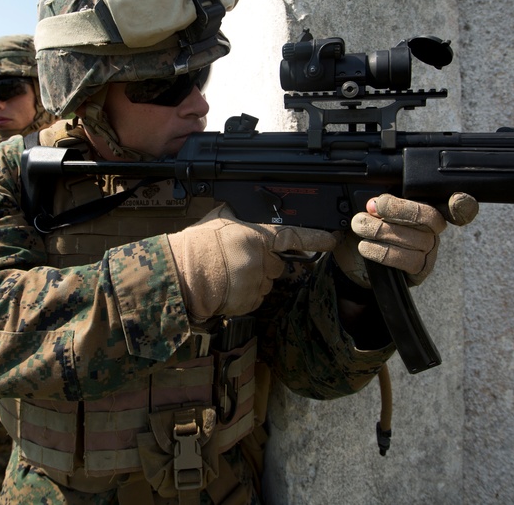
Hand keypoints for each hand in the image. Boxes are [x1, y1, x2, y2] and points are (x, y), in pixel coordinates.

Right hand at [168, 206, 336, 322]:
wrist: (181, 275)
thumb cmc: (197, 246)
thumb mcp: (220, 218)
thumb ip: (240, 216)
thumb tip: (246, 210)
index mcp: (258, 238)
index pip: (294, 236)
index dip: (316, 238)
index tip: (332, 239)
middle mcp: (262, 261)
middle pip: (277, 264)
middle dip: (264, 262)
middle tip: (240, 259)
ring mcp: (257, 284)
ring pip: (266, 282)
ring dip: (254, 279)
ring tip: (229, 274)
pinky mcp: (249, 303)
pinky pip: (256, 298)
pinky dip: (245, 294)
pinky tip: (228, 286)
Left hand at [334, 193, 477, 285]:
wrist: (352, 259)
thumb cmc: (365, 229)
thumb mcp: (369, 212)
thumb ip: (378, 203)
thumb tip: (376, 203)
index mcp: (424, 210)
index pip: (454, 206)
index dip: (462, 205)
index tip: (458, 200)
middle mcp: (432, 231)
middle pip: (428, 218)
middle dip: (397, 210)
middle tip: (370, 208)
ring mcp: (428, 253)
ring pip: (415, 240)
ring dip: (382, 231)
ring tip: (360, 227)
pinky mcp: (419, 272)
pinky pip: (407, 261)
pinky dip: (382, 252)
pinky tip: (366, 246)